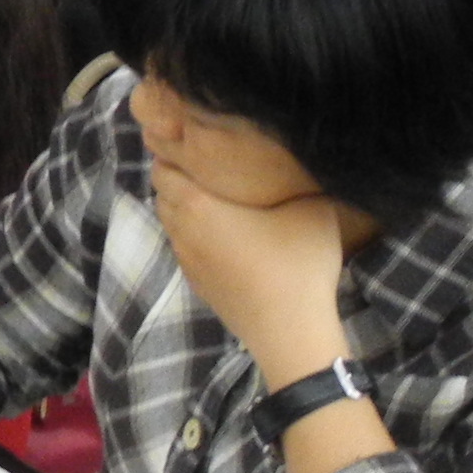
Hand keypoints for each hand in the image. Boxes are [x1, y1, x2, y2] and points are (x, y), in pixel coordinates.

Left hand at [150, 159, 348, 383]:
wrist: (289, 332)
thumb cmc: (297, 264)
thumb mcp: (310, 211)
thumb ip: (294, 181)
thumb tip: (294, 162)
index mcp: (198, 206)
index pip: (162, 169)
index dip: (171, 152)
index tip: (191, 140)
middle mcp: (182, 230)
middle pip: (162, 193)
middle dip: (176, 176)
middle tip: (205, 164)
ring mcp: (186, 260)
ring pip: (170, 222)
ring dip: (182, 207)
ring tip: (214, 196)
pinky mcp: (197, 284)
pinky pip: (183, 247)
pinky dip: (192, 234)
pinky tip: (221, 234)